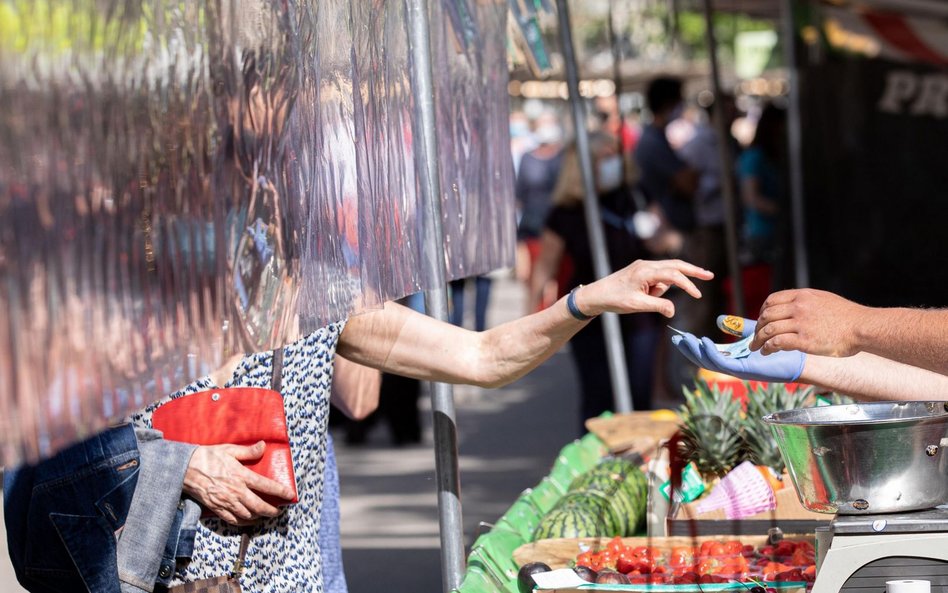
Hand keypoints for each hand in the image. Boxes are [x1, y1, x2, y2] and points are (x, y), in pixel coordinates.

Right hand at [183, 441, 293, 524]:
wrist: (186, 469)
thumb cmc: (208, 457)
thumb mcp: (230, 450)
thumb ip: (249, 451)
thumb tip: (263, 446)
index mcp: (241, 476)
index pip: (266, 486)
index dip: (280, 492)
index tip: (290, 495)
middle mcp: (236, 491)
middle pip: (259, 506)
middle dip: (272, 511)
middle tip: (279, 511)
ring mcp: (226, 502)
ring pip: (248, 515)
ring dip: (259, 517)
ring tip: (265, 515)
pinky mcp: (217, 509)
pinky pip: (233, 520)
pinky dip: (244, 522)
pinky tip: (249, 520)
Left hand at [577, 259, 712, 318]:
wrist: (596, 294)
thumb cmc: (614, 299)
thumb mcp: (637, 305)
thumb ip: (658, 306)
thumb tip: (673, 311)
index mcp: (646, 271)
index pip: (674, 275)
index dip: (688, 285)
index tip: (698, 295)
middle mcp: (646, 265)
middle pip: (676, 265)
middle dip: (693, 271)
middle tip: (710, 275)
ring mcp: (643, 266)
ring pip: (666, 273)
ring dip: (666, 287)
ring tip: (644, 299)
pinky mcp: (641, 271)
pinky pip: (657, 278)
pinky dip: (659, 287)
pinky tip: (644, 296)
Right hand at [671, 316, 805, 381]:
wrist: (801, 357)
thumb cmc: (781, 347)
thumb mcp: (754, 332)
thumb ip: (737, 327)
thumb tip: (719, 319)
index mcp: (733, 358)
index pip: (707, 352)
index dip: (692, 345)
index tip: (678, 336)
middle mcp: (733, 366)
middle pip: (704, 360)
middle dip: (688, 350)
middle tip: (675, 339)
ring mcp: (738, 370)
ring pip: (710, 363)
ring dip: (696, 352)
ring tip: (686, 340)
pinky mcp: (746, 370)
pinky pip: (724, 364)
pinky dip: (712, 353)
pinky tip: (704, 342)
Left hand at [751, 289, 865, 356]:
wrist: (863, 327)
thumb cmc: (848, 316)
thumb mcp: (824, 300)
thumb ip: (806, 303)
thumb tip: (792, 309)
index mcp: (803, 296)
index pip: (772, 300)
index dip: (763, 311)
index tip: (762, 320)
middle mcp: (799, 307)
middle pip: (767, 315)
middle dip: (758, 327)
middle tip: (755, 337)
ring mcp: (801, 323)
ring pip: (769, 329)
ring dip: (759, 340)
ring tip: (756, 347)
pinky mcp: (804, 340)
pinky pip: (777, 342)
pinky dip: (768, 347)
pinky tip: (767, 351)